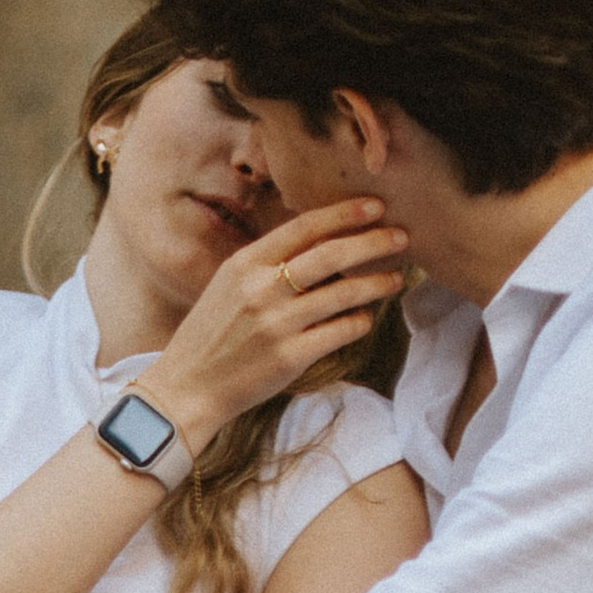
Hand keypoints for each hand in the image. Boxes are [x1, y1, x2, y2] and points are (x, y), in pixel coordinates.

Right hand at [143, 198, 409, 452]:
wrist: (188, 386)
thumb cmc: (212, 333)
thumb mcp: (230, 285)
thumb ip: (268, 263)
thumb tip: (320, 243)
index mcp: (246, 263)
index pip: (304, 226)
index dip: (344, 213)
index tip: (375, 206)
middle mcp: (262, 289)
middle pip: (331, 254)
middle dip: (373, 242)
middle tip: (403, 237)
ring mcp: (277, 324)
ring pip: (343, 293)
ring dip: (376, 283)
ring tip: (396, 278)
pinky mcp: (290, 357)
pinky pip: (339, 332)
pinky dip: (359, 321)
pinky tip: (367, 317)